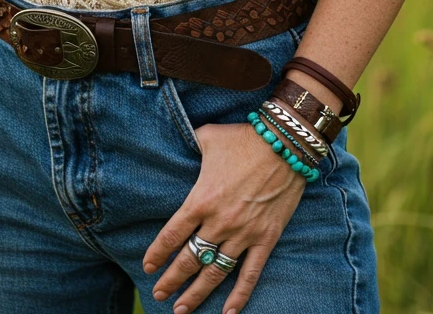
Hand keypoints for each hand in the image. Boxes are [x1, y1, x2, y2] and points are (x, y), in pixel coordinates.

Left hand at [142, 121, 306, 313]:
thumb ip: (191, 144)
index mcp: (201, 199)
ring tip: (181, 310)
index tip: (148, 267)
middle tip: (159, 294)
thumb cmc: (243, 139)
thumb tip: (179, 140)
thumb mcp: (208, 137)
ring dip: (196, 293)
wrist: (285, 143)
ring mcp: (243, 234)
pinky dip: (239, 296)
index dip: (158, 253)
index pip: (172, 235)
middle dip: (171, 280)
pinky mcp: (266, 239)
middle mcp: (219, 222)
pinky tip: (228, 312)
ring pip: (215, 273)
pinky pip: (250, 274)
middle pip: (190, 259)